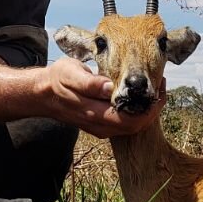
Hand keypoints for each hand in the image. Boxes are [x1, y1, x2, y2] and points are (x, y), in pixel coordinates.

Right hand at [36, 58, 165, 137]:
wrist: (42, 95)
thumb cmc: (57, 80)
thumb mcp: (70, 74)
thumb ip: (89, 83)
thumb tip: (110, 87)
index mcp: (93, 113)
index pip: (130, 119)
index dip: (150, 107)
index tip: (158, 85)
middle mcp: (99, 125)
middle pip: (136, 126)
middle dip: (153, 109)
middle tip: (160, 86)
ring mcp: (99, 127)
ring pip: (131, 127)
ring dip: (147, 111)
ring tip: (154, 89)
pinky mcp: (99, 125)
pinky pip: (124, 124)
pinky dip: (137, 113)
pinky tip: (139, 97)